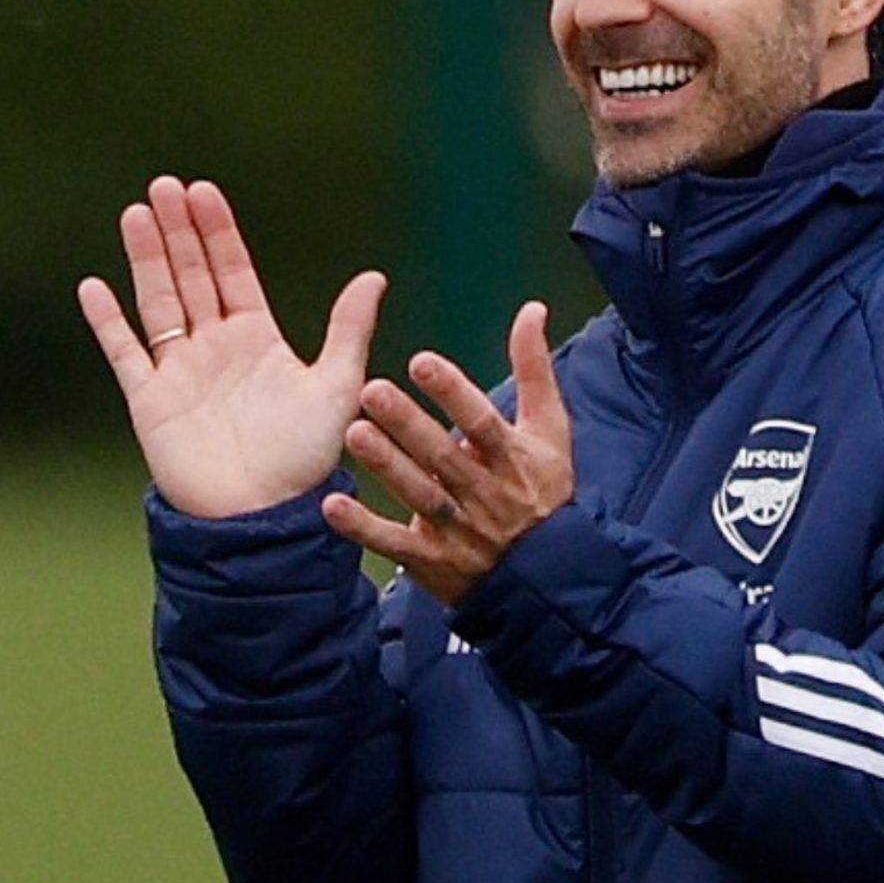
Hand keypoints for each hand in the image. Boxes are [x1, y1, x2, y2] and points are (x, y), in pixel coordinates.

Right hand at [77, 175, 385, 517]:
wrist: (263, 515)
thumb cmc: (306, 459)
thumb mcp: (337, 386)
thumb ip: (348, 329)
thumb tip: (375, 275)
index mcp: (256, 338)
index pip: (232, 271)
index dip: (218, 232)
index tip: (204, 191)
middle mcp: (214, 348)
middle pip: (191, 276)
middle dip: (178, 231)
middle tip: (164, 185)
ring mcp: (179, 371)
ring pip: (158, 302)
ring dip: (146, 258)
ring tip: (135, 213)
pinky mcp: (150, 401)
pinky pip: (125, 353)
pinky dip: (108, 321)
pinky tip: (94, 286)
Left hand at [325, 301, 572, 604]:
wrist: (548, 574)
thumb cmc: (544, 489)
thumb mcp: (549, 428)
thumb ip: (533, 368)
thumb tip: (532, 309)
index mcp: (512, 457)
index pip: (482, 422)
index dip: (454, 392)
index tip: (422, 362)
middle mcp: (485, 492)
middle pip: (444, 456)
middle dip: (408, 424)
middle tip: (371, 390)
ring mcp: (459, 529)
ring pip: (419, 494)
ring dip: (386, 466)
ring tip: (354, 432)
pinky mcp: (433, 560)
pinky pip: (396, 544)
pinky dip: (364, 527)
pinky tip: (334, 505)